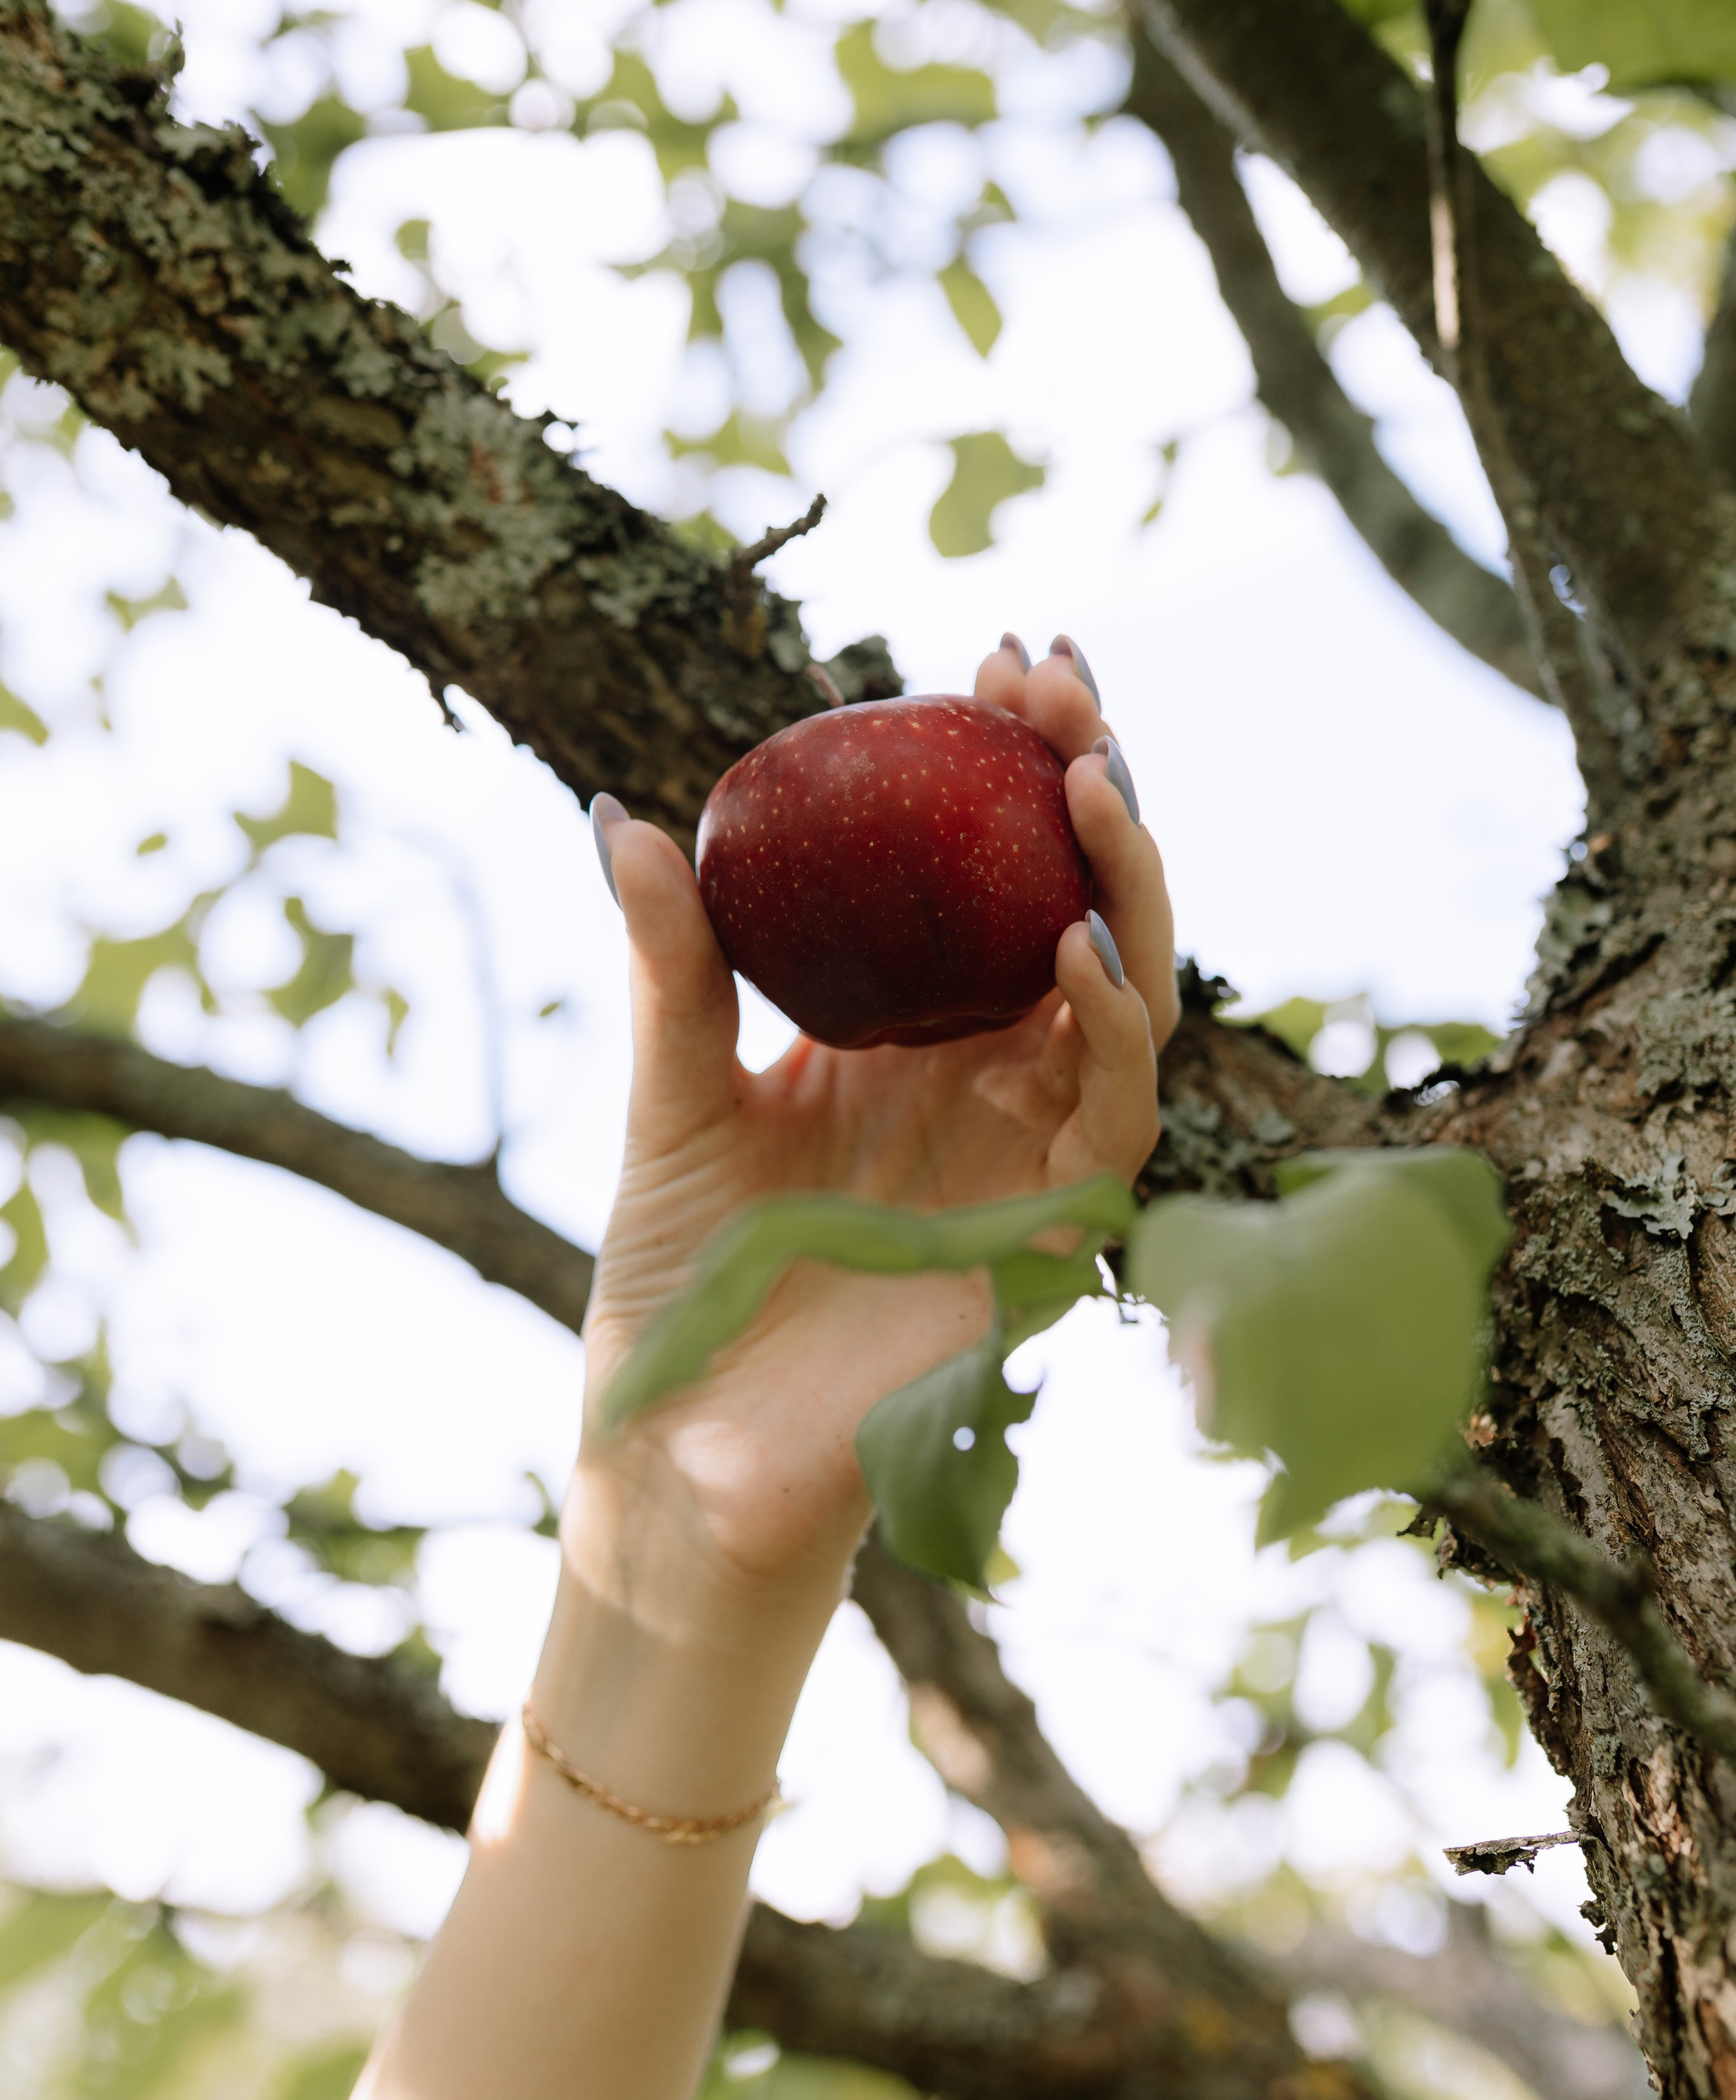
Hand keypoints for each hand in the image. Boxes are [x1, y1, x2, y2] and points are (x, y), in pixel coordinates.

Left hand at [572, 638, 1177, 1628]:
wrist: (681, 1444)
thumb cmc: (684, 1281)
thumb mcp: (671, 1093)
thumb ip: (673, 963)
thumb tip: (620, 809)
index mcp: (917, 1029)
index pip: (995, 869)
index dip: (1010, 762)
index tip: (989, 654)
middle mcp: (994, 1075)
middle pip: (1081, 900)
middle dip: (1089, 780)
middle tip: (1056, 673)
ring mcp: (1034, 1149)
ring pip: (1133, 989)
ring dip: (1125, 878)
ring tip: (1088, 774)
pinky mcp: (1055, 1233)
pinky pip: (1116, 1111)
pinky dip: (1109, 1022)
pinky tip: (1070, 938)